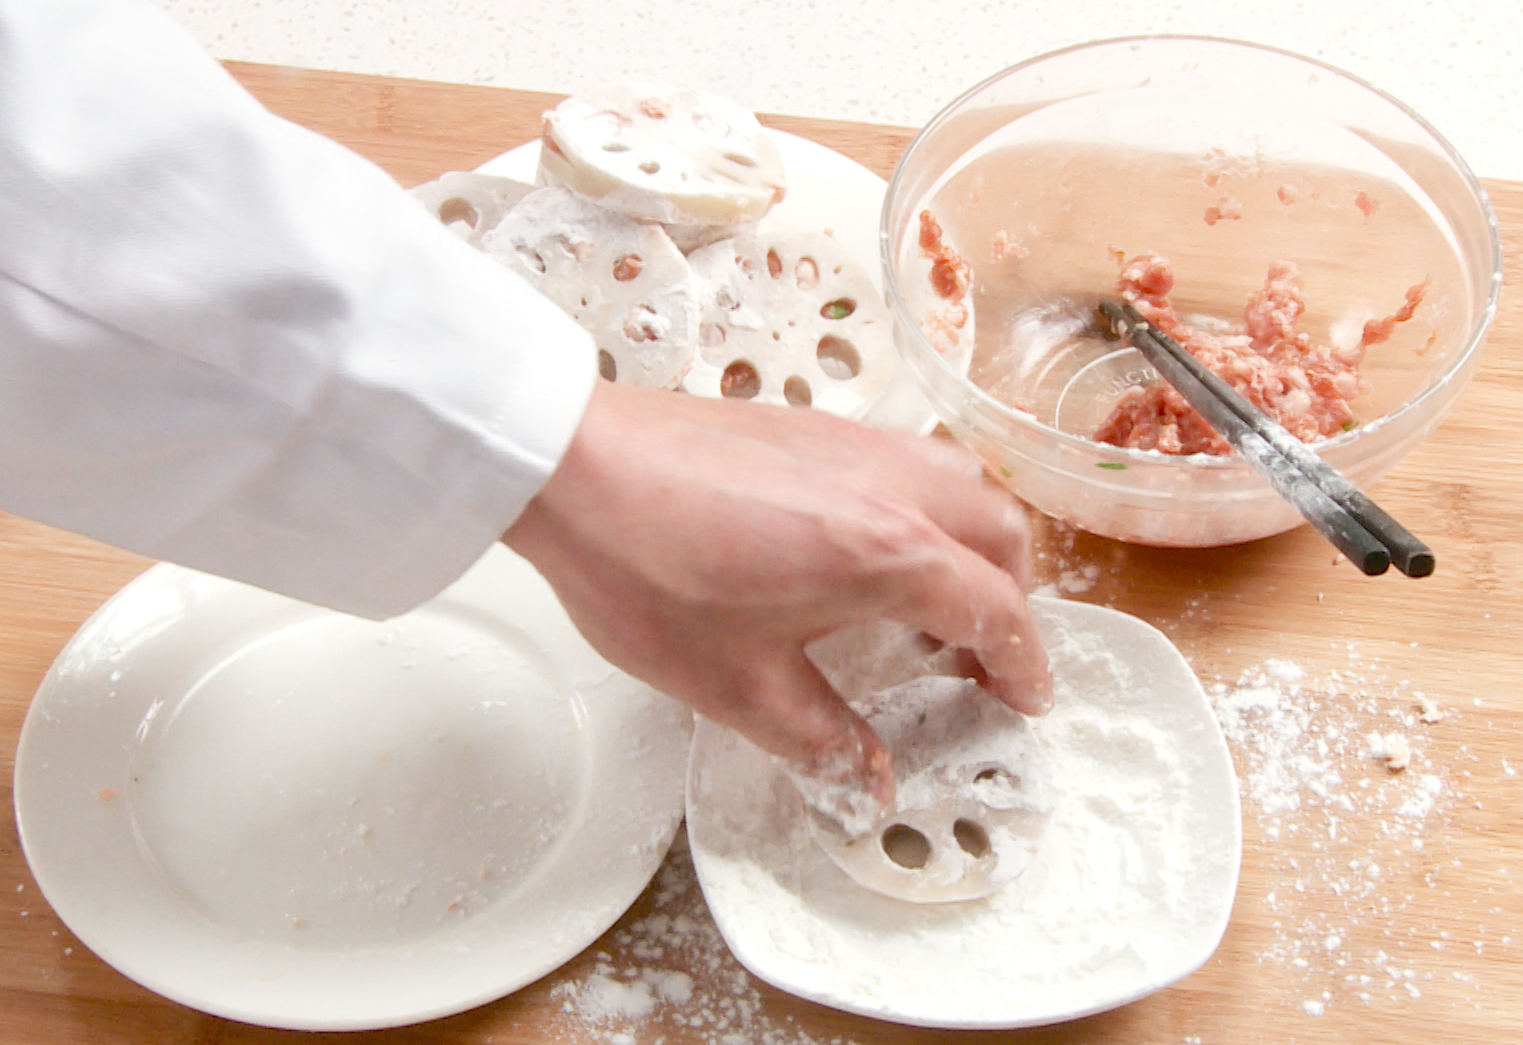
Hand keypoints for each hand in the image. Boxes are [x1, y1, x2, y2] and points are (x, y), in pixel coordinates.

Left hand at [503, 379, 1051, 819]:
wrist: (573, 466)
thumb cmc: (650, 569)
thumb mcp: (737, 683)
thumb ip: (819, 738)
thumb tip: (867, 782)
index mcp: (892, 555)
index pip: (996, 611)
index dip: (1021, 665)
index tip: (1024, 700)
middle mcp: (895, 487)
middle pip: (1001, 536)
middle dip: (1012, 601)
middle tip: (980, 659)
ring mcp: (858, 445)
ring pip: (963, 485)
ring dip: (974, 546)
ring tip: (931, 602)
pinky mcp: (816, 426)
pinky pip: (911, 461)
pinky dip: (928, 508)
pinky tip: (869, 548)